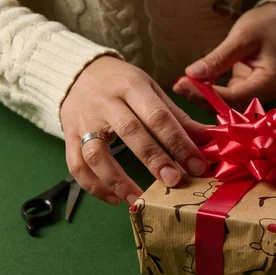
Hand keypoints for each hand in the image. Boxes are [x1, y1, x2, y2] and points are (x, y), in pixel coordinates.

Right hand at [61, 56, 210, 205]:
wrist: (78, 73)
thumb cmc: (122, 84)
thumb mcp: (151, 90)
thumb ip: (176, 117)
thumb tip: (207, 140)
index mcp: (131, 86)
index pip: (158, 116)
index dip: (178, 142)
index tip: (196, 165)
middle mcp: (105, 102)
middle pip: (130, 132)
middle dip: (154, 159)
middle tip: (174, 182)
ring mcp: (83, 121)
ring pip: (96, 154)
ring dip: (118, 181)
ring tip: (141, 200)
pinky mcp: (68, 137)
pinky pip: (77, 166)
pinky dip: (95, 186)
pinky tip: (116, 199)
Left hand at [173, 2, 275, 110]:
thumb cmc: (266, 26)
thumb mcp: (242, 37)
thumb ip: (218, 58)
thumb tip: (192, 74)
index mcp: (268, 83)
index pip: (233, 98)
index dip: (206, 94)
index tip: (184, 84)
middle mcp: (262, 96)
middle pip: (227, 107)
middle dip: (201, 98)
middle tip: (177, 86)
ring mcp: (253, 96)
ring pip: (223, 106)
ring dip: (201, 97)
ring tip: (180, 85)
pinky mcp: (244, 92)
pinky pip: (223, 99)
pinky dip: (207, 93)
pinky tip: (191, 85)